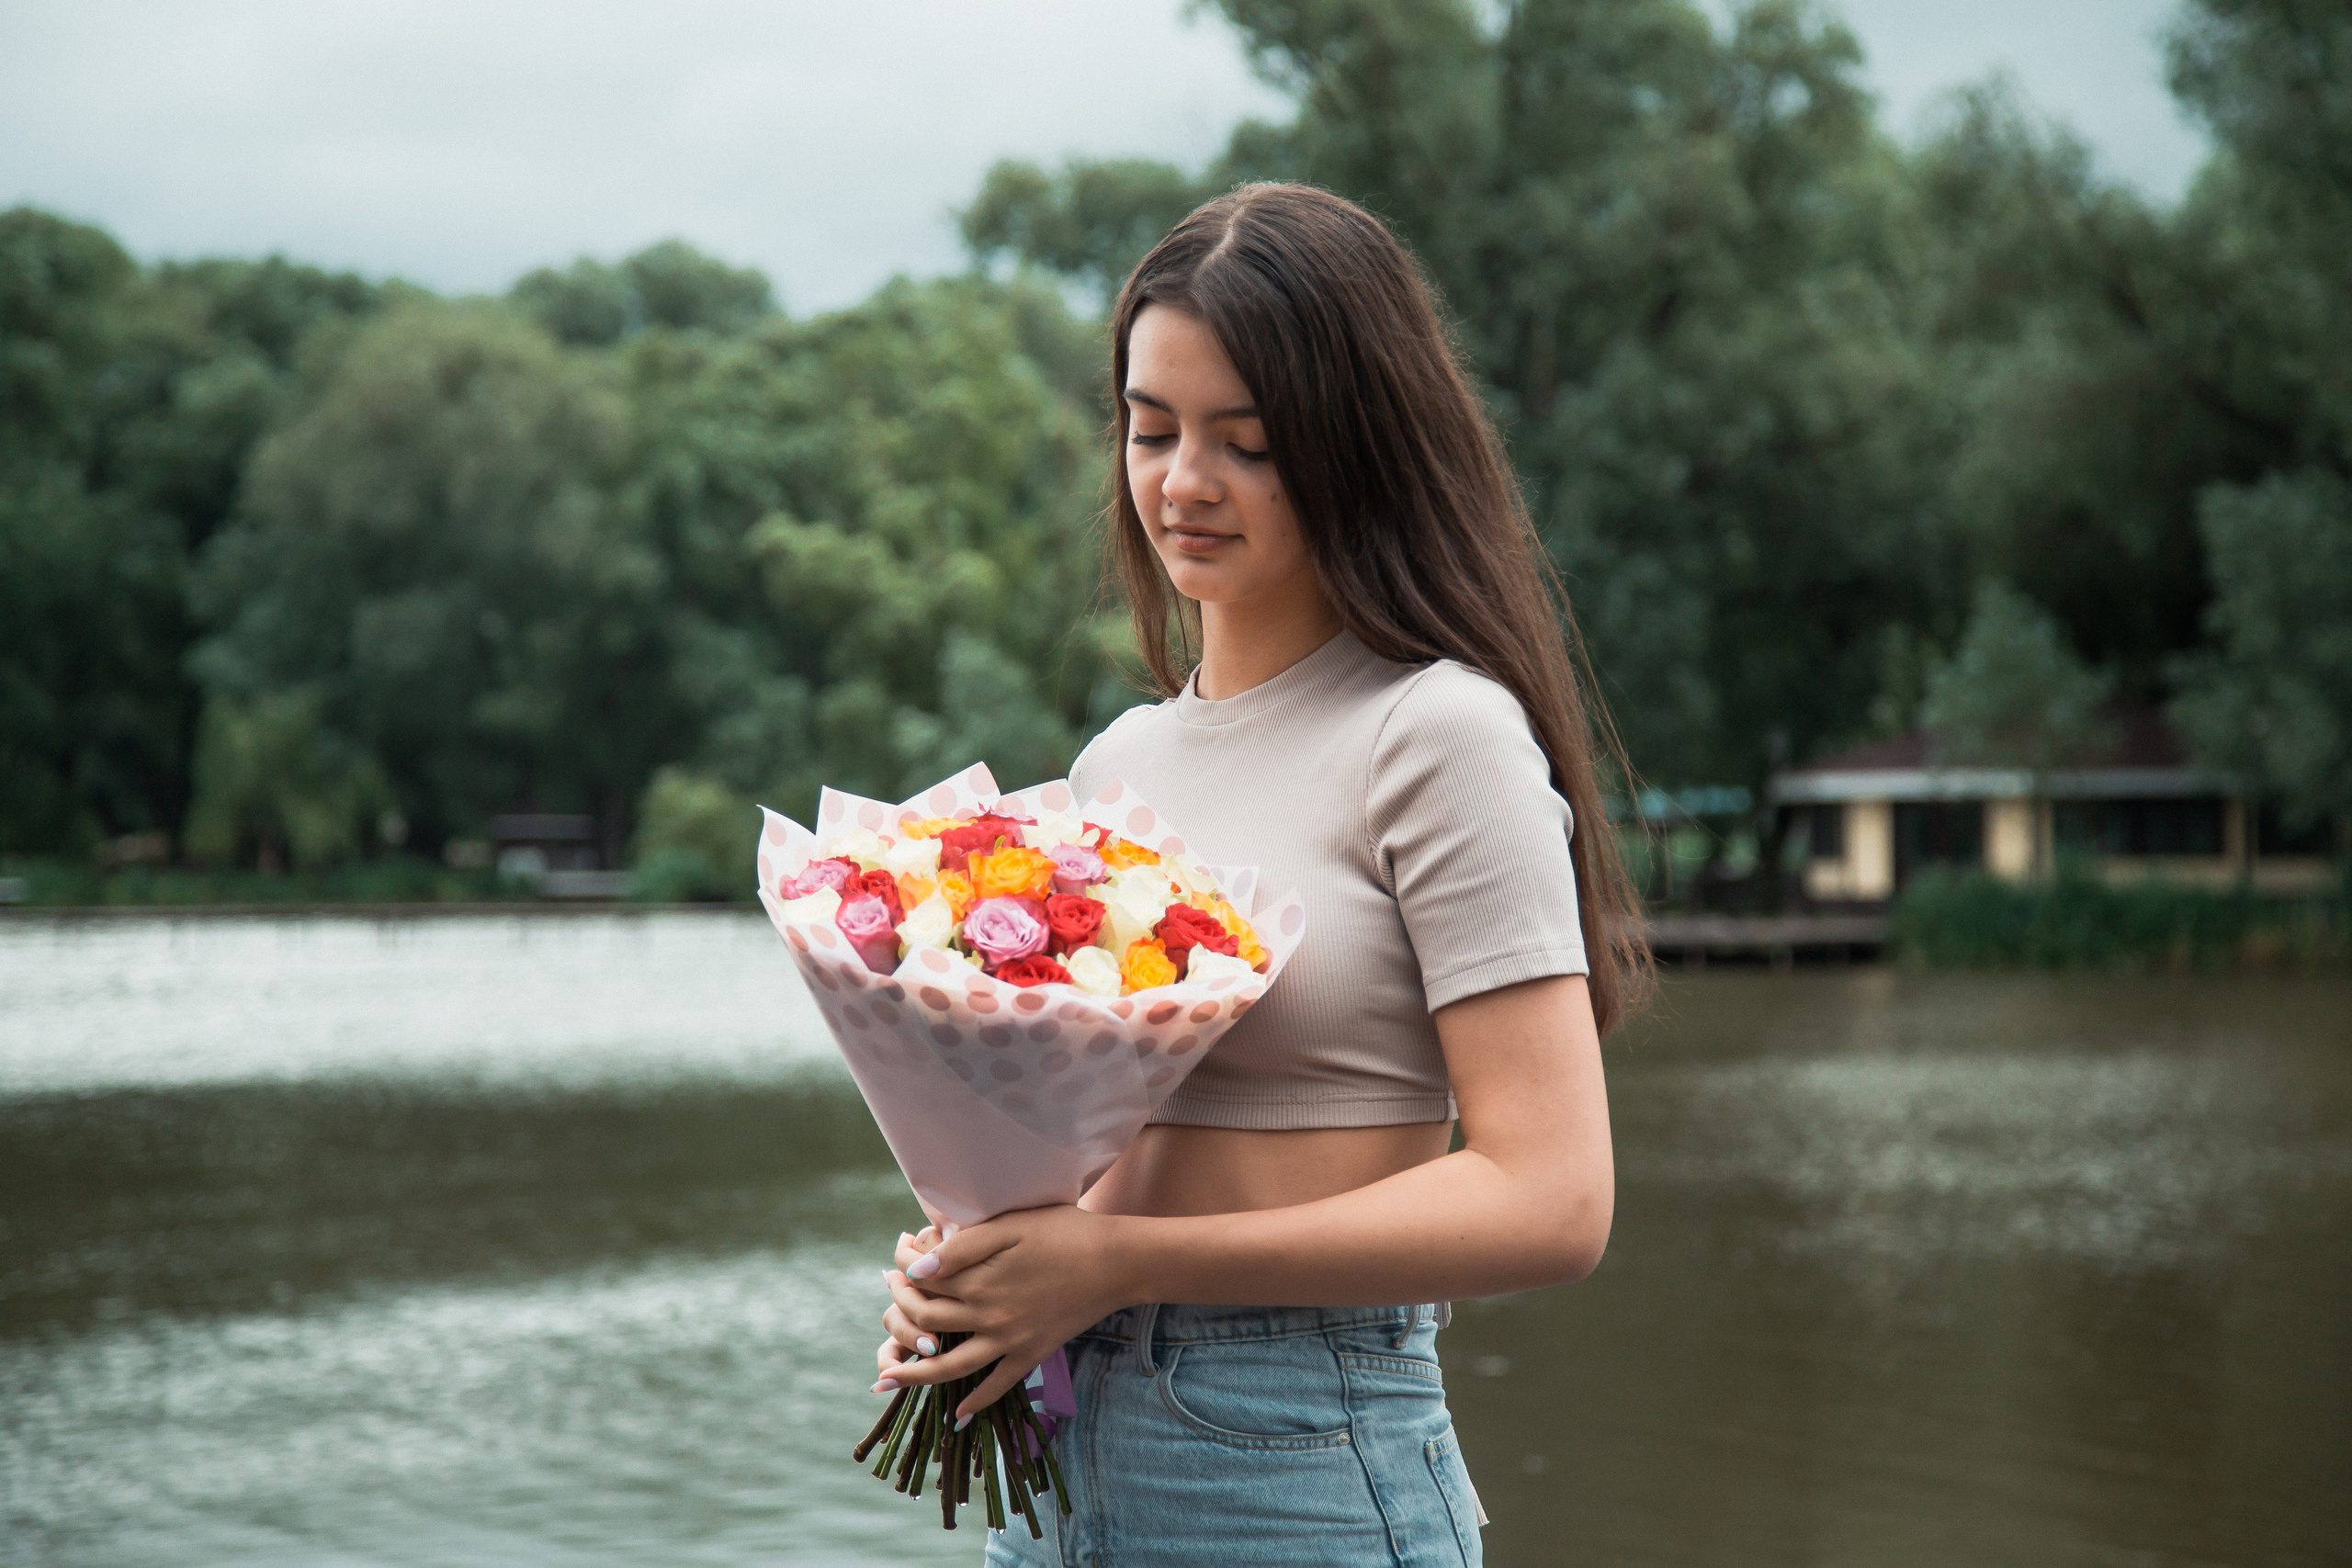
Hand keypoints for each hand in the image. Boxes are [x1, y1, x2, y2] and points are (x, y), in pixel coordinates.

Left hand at [876, 1204, 1135, 1418]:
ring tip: (887, 1380)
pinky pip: (997, 1386)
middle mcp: (987, 1316)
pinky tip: (957, 1414)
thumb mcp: (1010, 1226)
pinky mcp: (1031, 1355)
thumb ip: (962, 1247)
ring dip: (915, 1375)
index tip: (898, 1254)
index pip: (923, 1281)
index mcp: (978, 1281)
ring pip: (950, 1366)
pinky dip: (975, 1402)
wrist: (1117, 1262)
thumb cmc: (1064, 1233)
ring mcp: (1009, 1341)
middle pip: (927, 1322)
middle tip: (890, 1295)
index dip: (903, 1268)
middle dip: (900, 1309)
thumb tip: (918, 1269)